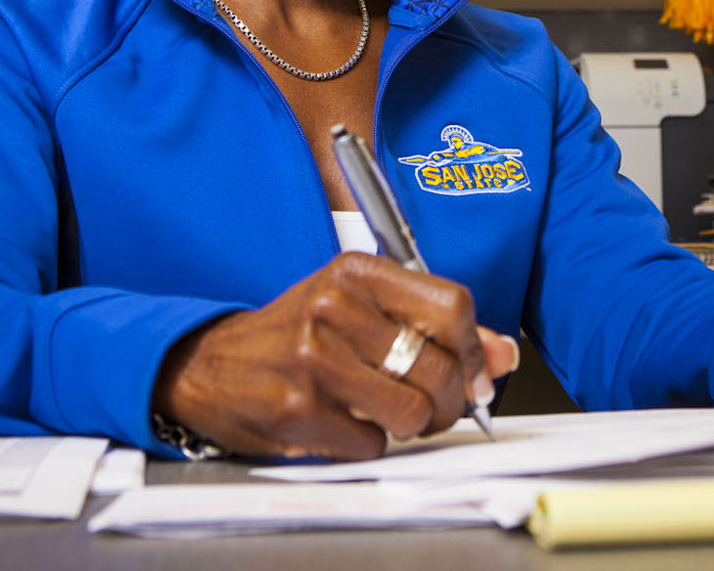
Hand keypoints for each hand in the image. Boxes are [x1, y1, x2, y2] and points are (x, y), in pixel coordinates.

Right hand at [151, 253, 518, 459]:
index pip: (452, 305)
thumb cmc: (295, 333)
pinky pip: (373, 443)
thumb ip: (434, 326)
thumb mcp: (361, 308)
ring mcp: (312, 358)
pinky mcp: (297, 409)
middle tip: (437, 407)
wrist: (210, 365)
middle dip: (451, 401)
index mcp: (356, 270)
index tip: (475, 373)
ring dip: (412, 425)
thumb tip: (502, 353)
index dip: (476, 349)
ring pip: (413, 410)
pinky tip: (345, 422)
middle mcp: (333, 306)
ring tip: (389, 413)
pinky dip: (370, 443)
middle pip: (439, 366)